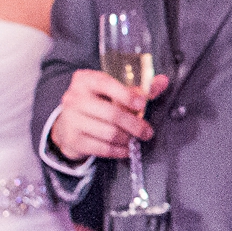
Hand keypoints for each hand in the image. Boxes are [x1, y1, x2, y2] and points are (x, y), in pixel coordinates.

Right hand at [50, 69, 169, 160]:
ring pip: (109, 133)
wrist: (68, 124)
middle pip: (111, 113)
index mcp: (85, 80)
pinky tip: (125, 148)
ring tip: (135, 139)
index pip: (106, 84)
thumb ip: (139, 87)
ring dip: (127, 138)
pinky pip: (102, 148)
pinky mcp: (73, 140)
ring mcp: (71, 120)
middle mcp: (74, 98)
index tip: (143, 104)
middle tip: (147, 131)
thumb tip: (163, 81)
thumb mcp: (113, 90)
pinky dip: (118, 150)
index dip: (126, 94)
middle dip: (134, 124)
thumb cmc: (97, 103)